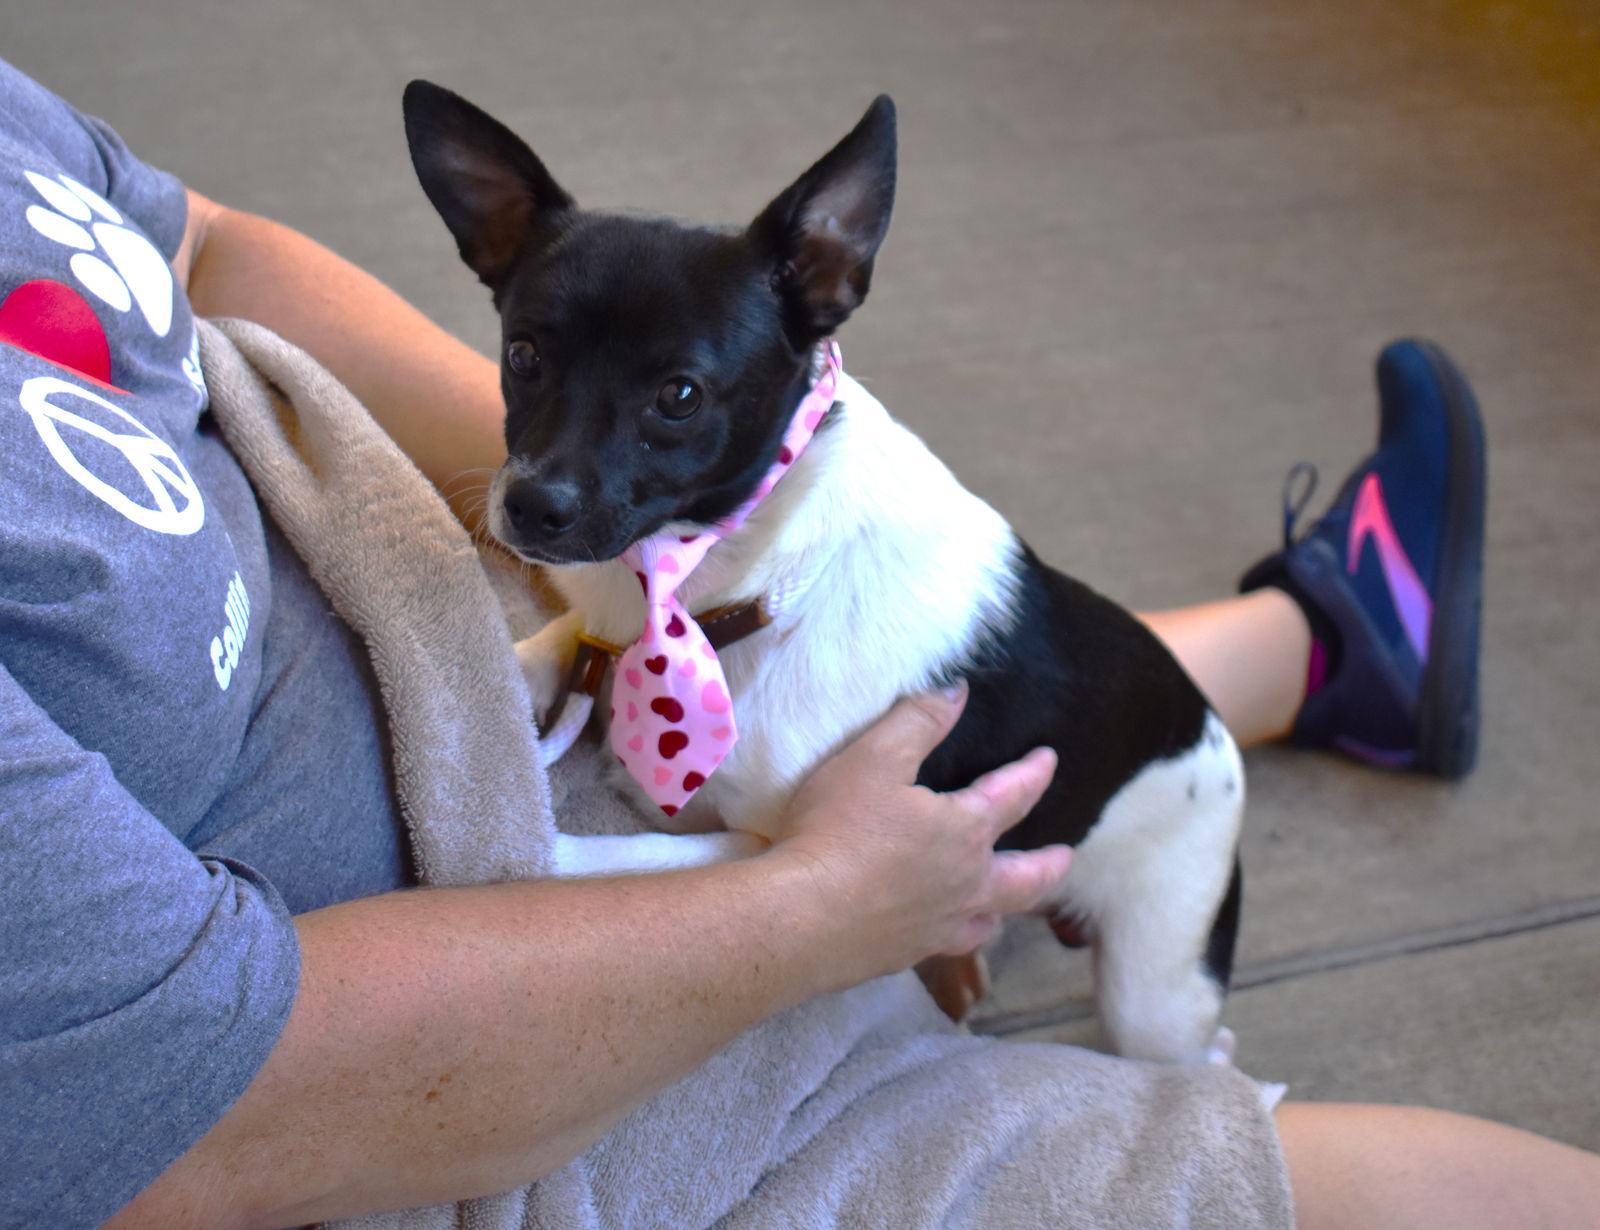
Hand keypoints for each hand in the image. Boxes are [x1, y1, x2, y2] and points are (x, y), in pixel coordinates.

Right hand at [770, 683, 1070, 990]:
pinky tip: (944, 934)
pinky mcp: (906, 956)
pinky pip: (949, 947)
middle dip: (1050, 864)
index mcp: (964, 832)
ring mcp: (939, 927)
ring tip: (1007, 903)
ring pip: (990, 920)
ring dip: (1005, 908)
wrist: (801, 919)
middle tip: (1065, 857)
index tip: (1048, 760)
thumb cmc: (837, 832)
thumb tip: (956, 692)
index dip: (1034, 773)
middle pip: (1027, 878)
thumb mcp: (873, 758)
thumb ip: (918, 721)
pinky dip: (959, 937)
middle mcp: (966, 885)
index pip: (1014, 796)